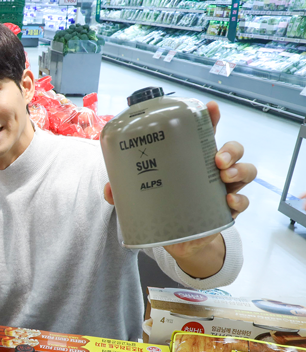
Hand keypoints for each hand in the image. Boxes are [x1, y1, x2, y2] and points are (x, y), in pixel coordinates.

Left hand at [103, 101, 254, 276]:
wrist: (181, 240)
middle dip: (230, 149)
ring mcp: (224, 188)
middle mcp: (213, 170)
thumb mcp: (143, 197)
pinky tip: (229, 201)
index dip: (211, 118)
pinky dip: (239, 200)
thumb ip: (125, 192)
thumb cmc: (165, 208)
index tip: (210, 107)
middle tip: (216, 159)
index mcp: (193, 159)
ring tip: (224, 176)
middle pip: (233, 149)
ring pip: (245, 170)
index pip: (206, 133)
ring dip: (238, 170)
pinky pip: (242, 201)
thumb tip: (109, 188)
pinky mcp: (228, 209)